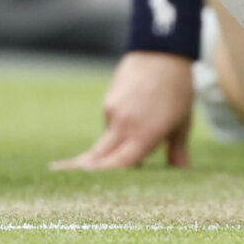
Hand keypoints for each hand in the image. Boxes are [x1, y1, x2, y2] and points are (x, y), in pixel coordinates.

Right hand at [53, 50, 193, 168]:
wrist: (162, 51)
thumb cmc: (178, 89)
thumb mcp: (182, 122)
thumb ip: (178, 151)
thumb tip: (182, 172)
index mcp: (145, 134)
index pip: (120, 166)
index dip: (106, 180)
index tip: (90, 192)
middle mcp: (124, 126)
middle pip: (98, 157)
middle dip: (83, 170)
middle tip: (61, 180)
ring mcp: (113, 112)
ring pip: (105, 141)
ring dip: (110, 150)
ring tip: (124, 144)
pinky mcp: (108, 101)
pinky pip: (109, 124)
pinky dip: (116, 129)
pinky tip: (133, 117)